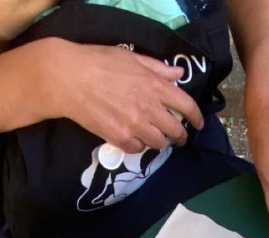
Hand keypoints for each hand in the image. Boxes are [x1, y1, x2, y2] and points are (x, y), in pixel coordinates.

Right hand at [44, 40, 203, 152]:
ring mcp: (135, 125)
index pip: (186, 105)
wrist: (69, 79)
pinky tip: (135, 138)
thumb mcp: (131, 57)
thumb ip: (157, 69)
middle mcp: (149, 108)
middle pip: (175, 130)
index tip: (199, 124)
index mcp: (154, 85)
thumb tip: (178, 76)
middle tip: (179, 137)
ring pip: (159, 143)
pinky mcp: (120, 138)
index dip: (196, 117)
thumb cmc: (99, 62)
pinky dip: (139, 145)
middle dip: (180, 135)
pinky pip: (138, 148)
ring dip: (160, 141)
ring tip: (156, 137)